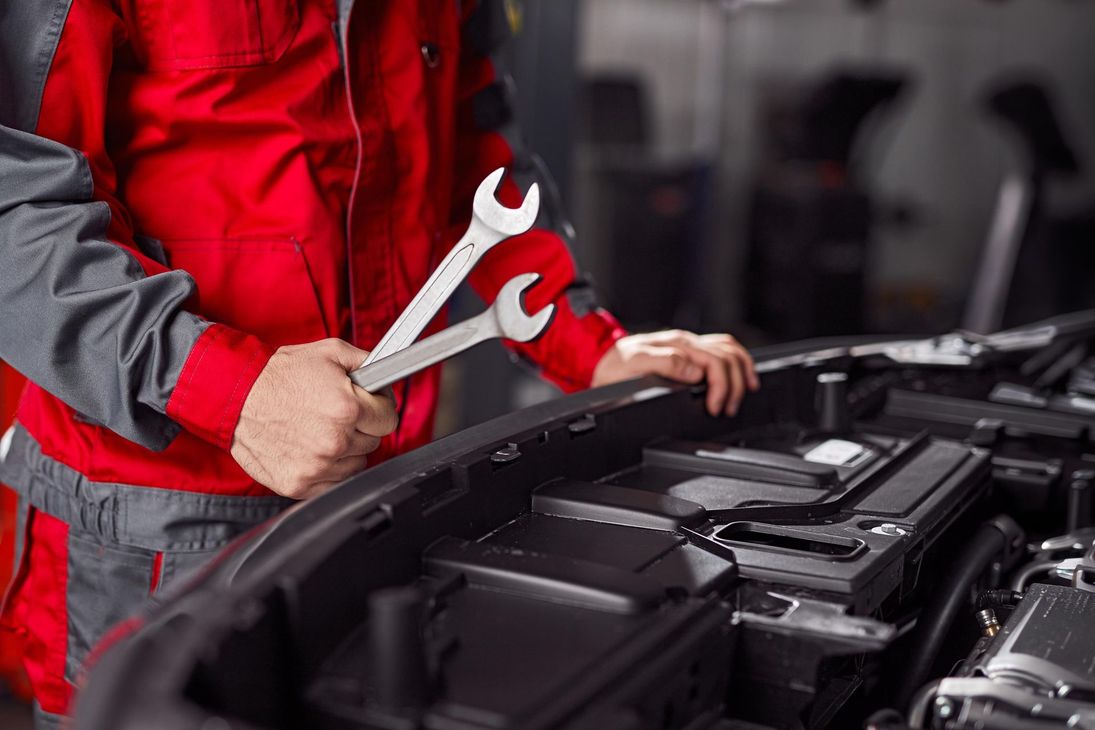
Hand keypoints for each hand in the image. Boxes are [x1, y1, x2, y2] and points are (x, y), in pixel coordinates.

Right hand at [230, 338, 397, 499]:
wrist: (235, 396)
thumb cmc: (278, 375)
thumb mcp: (329, 352)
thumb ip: (367, 362)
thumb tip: (387, 374)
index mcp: (347, 408)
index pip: (389, 419)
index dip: (380, 408)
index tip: (369, 405)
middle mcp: (335, 440)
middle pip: (373, 442)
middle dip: (361, 427)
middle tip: (337, 414)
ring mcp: (317, 466)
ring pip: (356, 464)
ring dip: (345, 450)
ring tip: (320, 429)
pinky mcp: (300, 484)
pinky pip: (333, 481)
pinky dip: (327, 468)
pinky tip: (310, 448)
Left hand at [591, 330, 758, 415]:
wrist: (599, 362)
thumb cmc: (614, 366)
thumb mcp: (635, 365)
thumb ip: (667, 364)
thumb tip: (696, 372)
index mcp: (678, 345)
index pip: (714, 361)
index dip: (721, 386)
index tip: (716, 408)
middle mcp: (686, 343)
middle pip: (728, 356)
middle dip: (734, 384)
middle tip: (727, 408)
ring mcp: (688, 346)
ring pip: (729, 350)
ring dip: (741, 372)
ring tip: (740, 395)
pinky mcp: (688, 353)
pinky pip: (721, 351)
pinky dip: (736, 363)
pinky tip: (738, 376)